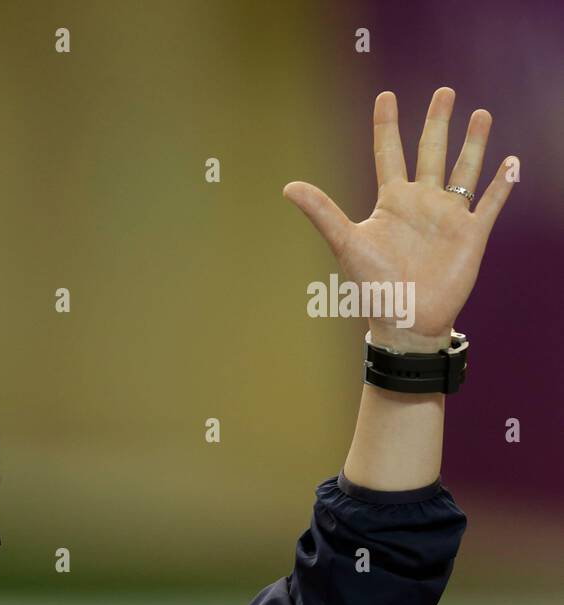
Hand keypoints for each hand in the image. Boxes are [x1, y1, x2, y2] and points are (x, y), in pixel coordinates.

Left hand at [283, 87, 516, 351]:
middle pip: (431, 151)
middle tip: (444, 90)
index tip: (385, 95)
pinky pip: (490, 202)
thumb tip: (288, 187)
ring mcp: (448, 216)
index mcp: (391, 201)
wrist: (405, 319)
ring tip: (479, 114)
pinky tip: (512, 161)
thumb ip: (322, 212)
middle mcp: (421, 202)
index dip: (387, 125)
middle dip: (437, 121)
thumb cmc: (373, 286)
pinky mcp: (472, 233)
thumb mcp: (346, 243)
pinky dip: (503, 183)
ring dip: (473, 143)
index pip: (388, 152)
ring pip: (464, 169)